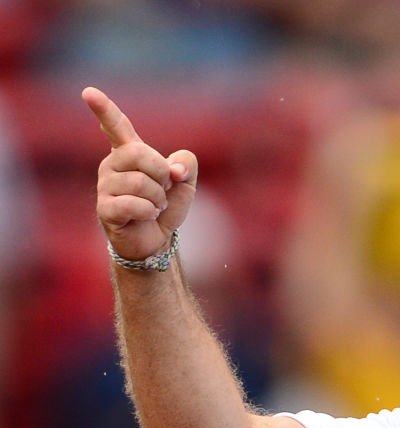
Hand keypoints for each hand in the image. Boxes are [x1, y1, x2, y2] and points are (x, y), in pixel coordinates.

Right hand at [82, 86, 197, 260]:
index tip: (88, 92)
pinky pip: (133, 204)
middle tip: (164, 189)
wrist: (156, 238)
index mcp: (129, 152)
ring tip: (155, 205)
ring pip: (140, 182)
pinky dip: (149, 211)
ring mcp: (105, 186)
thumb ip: (187, 164)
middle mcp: (112, 164)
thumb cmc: (165, 205)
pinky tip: (147, 216)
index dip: (104, 109)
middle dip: (161, 173)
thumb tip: (175, 168)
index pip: (116, 126)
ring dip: (158, 198)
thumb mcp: (185, 182)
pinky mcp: (105, 209)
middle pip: (139, 153)